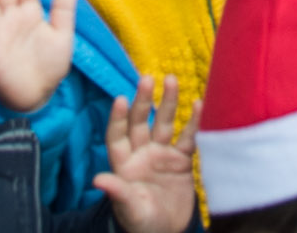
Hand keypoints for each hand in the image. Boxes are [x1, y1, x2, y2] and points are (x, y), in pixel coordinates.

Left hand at [93, 75, 198, 232]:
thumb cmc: (142, 224)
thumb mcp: (130, 210)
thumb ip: (118, 192)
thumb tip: (97, 180)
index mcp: (124, 165)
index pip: (117, 136)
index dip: (117, 119)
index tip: (120, 99)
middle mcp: (141, 154)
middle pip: (141, 122)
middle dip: (143, 101)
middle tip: (147, 78)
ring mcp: (162, 155)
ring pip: (164, 123)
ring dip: (168, 102)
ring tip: (171, 80)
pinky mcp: (182, 160)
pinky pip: (188, 137)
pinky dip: (194, 122)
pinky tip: (199, 103)